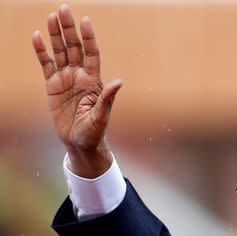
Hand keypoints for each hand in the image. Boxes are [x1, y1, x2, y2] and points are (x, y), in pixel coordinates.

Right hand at [32, 4, 121, 177]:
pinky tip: (37, 37)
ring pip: (60, 52)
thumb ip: (107, 98)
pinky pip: (46, 64)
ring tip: (51, 17)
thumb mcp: (102, 116)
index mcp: (93, 81)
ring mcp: (65, 79)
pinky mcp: (52, 86)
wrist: (79, 142)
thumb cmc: (94, 131)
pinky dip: (41, 51)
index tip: (85, 21)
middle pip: (74, 47)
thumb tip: (119, 81)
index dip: (88, 38)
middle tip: (64, 9)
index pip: (91, 53)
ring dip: (55, 35)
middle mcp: (79, 76)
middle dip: (69, 29)